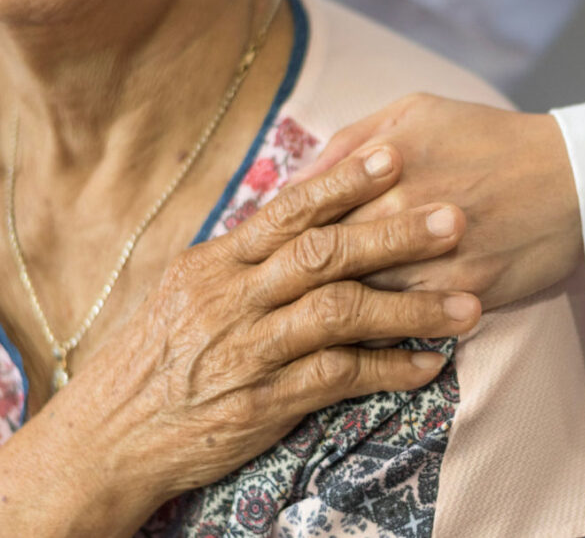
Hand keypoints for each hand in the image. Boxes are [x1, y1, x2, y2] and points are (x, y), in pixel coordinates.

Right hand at [0, 145, 479, 536]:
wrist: (105, 439)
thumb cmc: (156, 358)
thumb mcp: (187, 292)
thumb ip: (246, 258)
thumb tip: (302, 218)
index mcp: (215, 262)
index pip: (288, 209)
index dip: (345, 181)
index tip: (395, 157)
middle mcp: (231, 298)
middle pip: (323, 253)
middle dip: (395, 234)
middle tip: (455, 220)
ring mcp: (247, 350)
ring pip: (340, 313)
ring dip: (410, 308)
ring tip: (468, 307)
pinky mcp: (260, 403)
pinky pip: (337, 379)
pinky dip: (389, 370)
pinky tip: (429, 366)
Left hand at [290, 93, 583, 308]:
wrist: (573, 176)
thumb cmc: (490, 137)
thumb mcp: (415, 112)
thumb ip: (349, 143)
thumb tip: (294, 183)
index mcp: (382, 163)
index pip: (306, 213)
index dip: (280, 245)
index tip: (269, 263)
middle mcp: (401, 211)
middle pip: (325, 263)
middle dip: (296, 289)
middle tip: (273, 311)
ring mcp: (433, 255)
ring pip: (360, 299)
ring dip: (332, 318)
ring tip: (307, 332)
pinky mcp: (465, 290)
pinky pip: (406, 325)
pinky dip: (379, 337)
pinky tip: (362, 342)